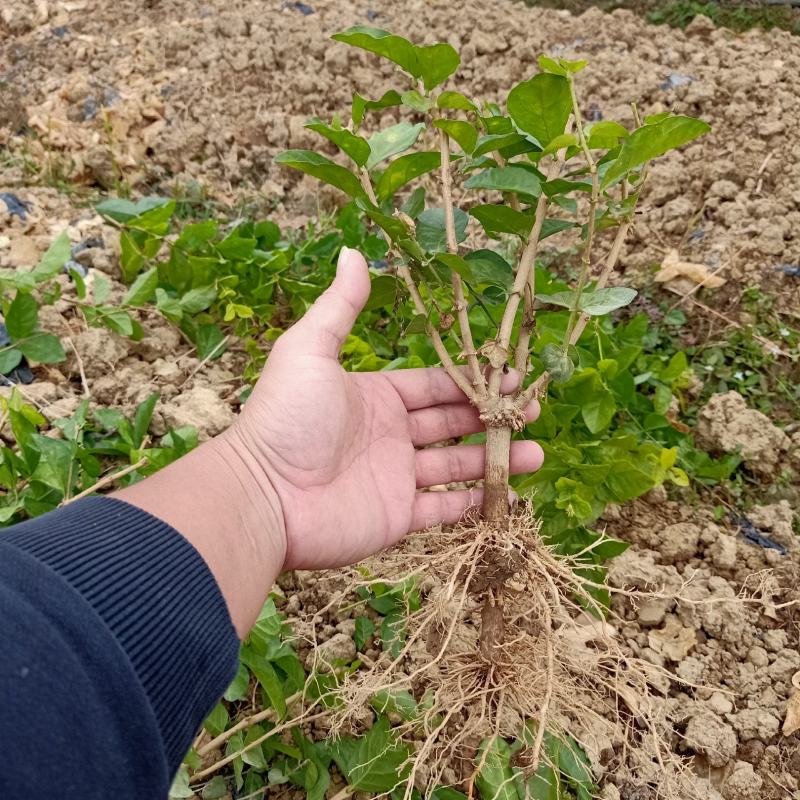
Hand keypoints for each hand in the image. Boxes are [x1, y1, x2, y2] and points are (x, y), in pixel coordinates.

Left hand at [224, 247, 542, 570]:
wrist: (263, 496)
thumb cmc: (287, 419)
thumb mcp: (309, 350)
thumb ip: (340, 306)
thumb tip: (353, 251)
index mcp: (375, 397)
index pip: (433, 385)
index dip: (470, 379)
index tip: (512, 375)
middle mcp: (389, 435)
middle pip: (451, 423)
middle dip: (492, 416)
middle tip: (532, 410)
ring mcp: (394, 478)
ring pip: (456, 466)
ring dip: (495, 460)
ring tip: (536, 453)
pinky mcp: (397, 517)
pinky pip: (443, 509)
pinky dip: (473, 502)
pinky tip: (506, 493)